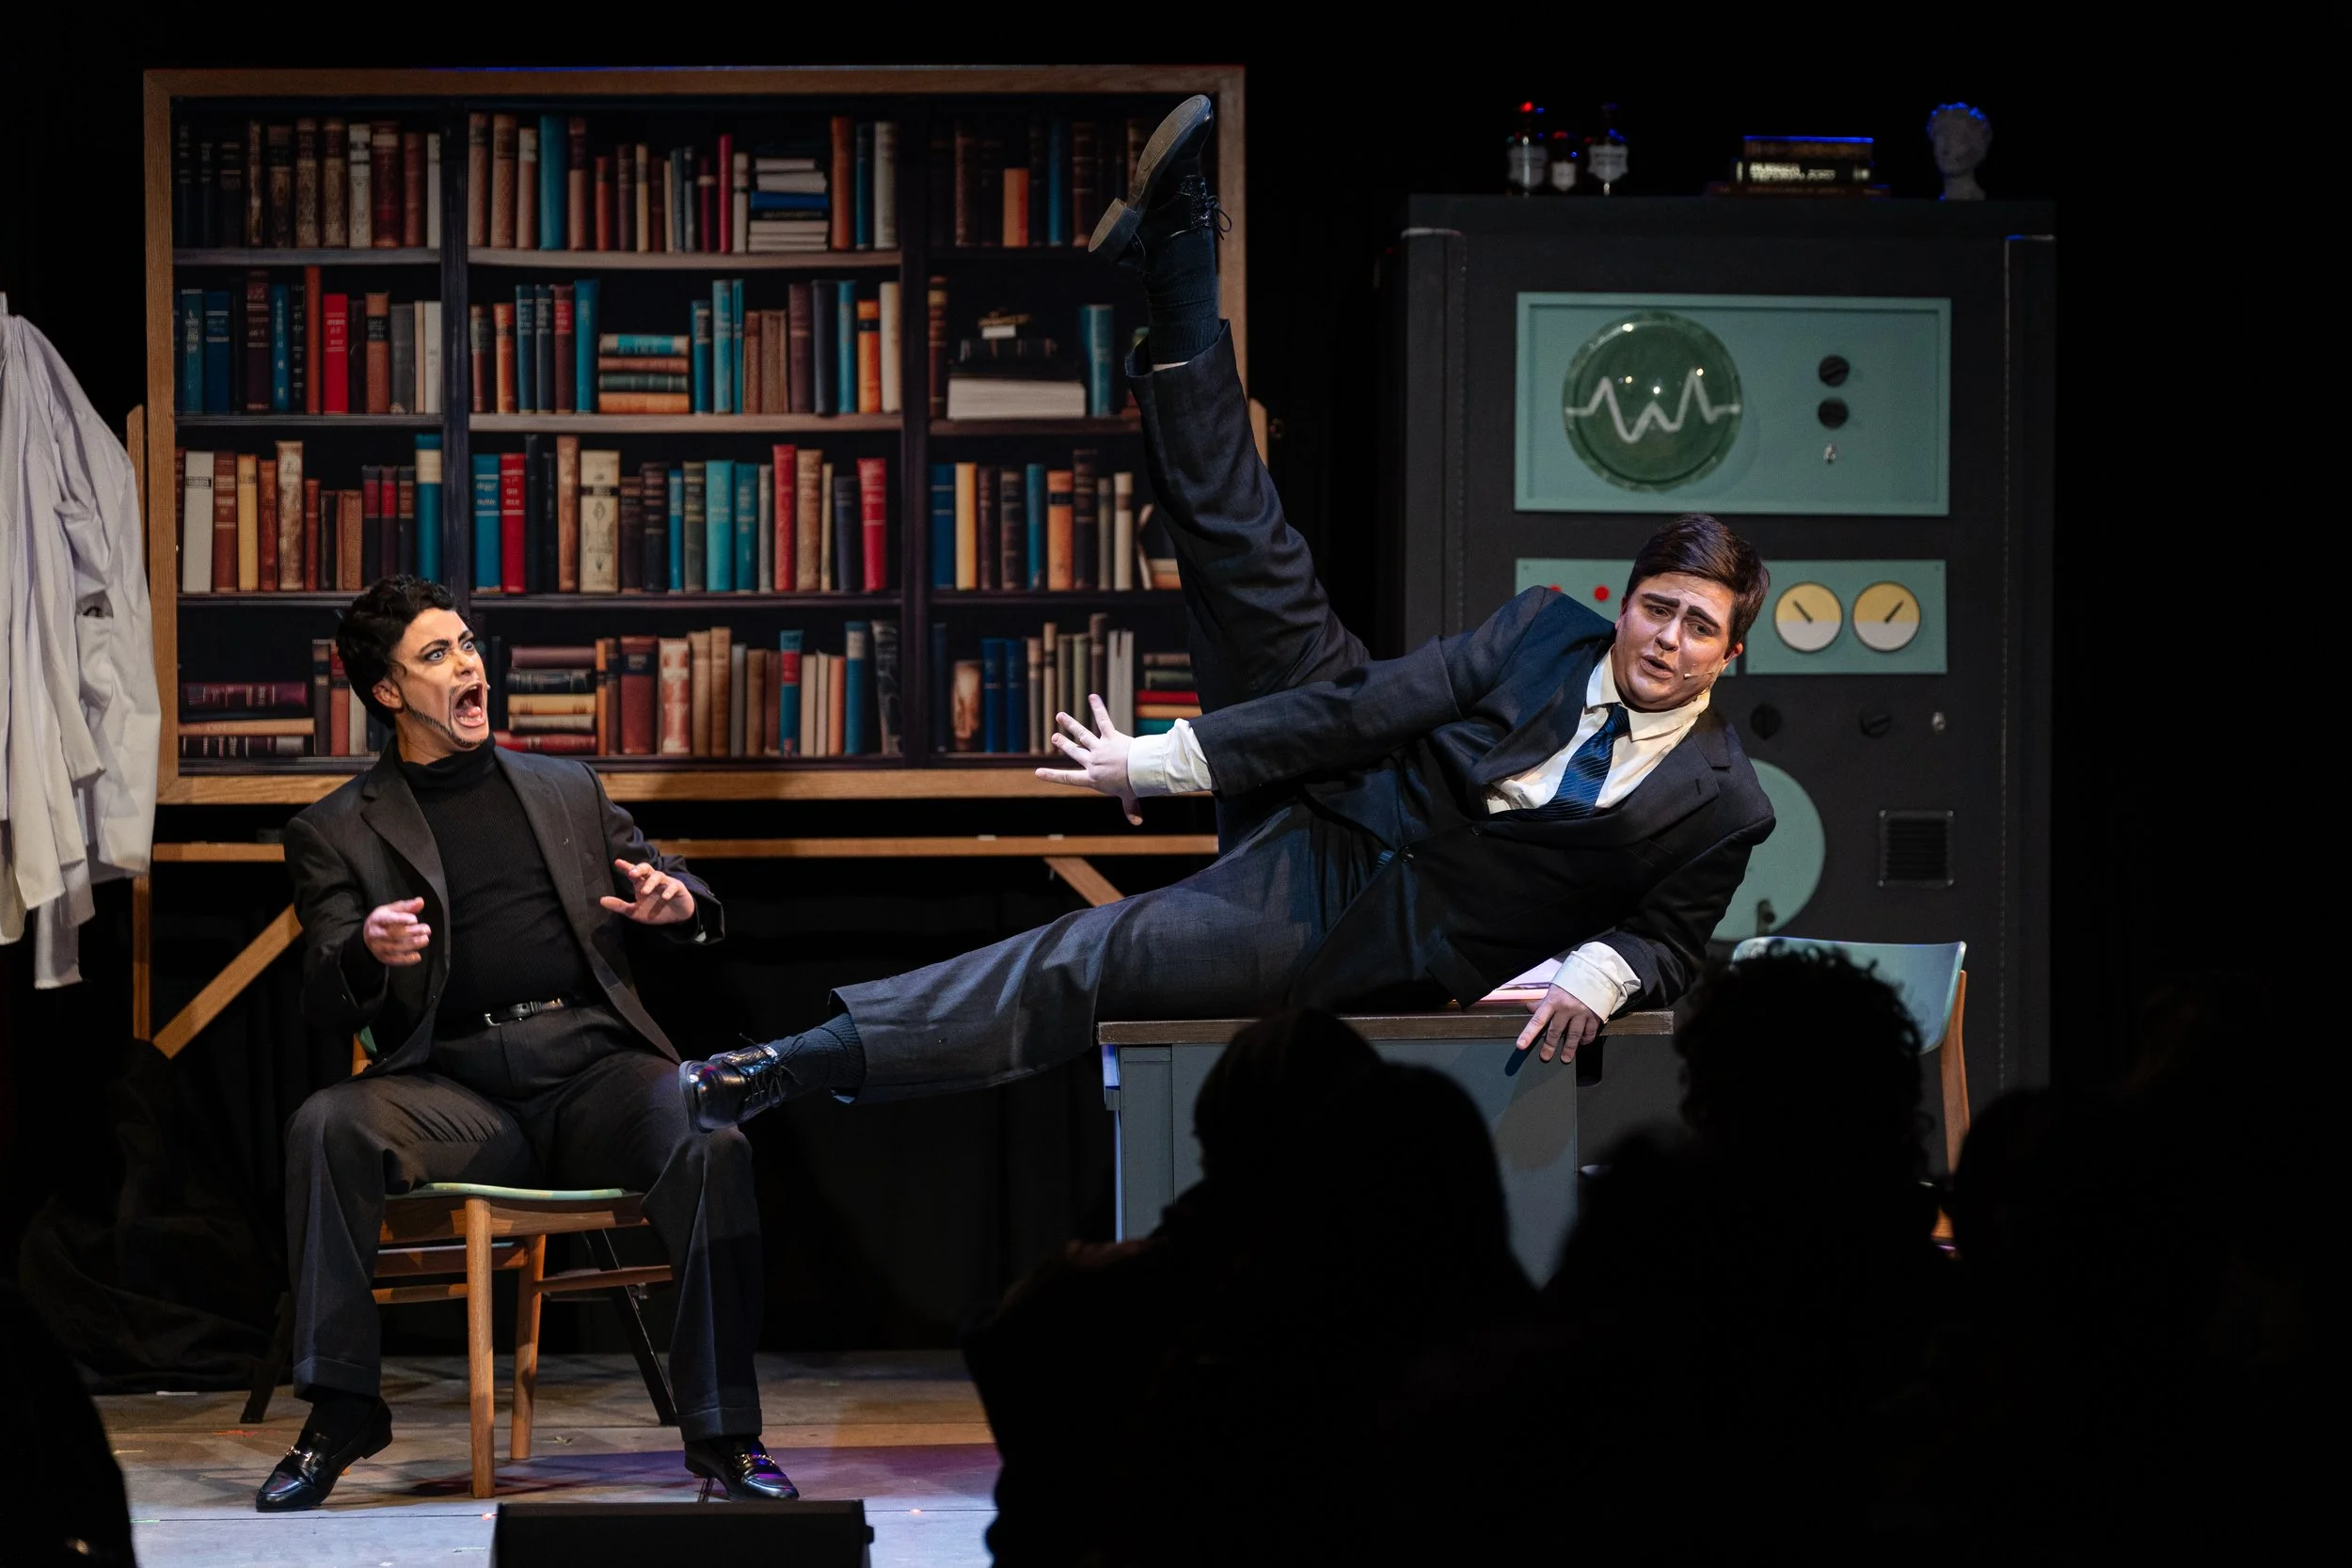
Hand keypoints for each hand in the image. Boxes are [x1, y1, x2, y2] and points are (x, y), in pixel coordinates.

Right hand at [362, 898, 431, 965]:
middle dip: (411, 932)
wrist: (367, 935)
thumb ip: (407, 906)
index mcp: (377, 919)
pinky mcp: (382, 957)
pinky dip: (406, 959)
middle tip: (426, 929)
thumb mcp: (392, 910)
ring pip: (394, 947)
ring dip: (411, 944)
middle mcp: (375, 934)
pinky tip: (417, 956)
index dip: (401, 920)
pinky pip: (394, 960)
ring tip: (425, 939)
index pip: (388, 920)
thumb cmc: (383, 920)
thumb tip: (420, 901)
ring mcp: (377, 947)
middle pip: (393, 934)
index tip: (414, 920)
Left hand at [600, 859, 696, 924]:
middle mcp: (653, 880)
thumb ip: (619, 905)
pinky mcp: (678, 888)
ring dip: (651, 882)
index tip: (617, 862)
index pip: (633, 872)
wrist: (676, 917)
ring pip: (658, 875)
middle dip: (639, 869)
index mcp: (641, 883)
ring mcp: (666, 883)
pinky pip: (673, 886)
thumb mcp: (634, 911)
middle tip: (632, 874)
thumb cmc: (654, 911)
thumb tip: (601, 900)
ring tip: (644, 892)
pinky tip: (664, 897)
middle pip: (646, 868)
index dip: (626, 866)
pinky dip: (668, 891)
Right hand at [1035, 695, 1141, 824]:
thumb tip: (1137, 823)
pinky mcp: (1111, 736)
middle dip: (1063, 744)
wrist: (1139, 771)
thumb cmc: (1133, 785)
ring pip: (1082, 735)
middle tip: (1054, 738)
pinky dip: (1098, 708)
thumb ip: (1131, 809)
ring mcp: (1100, 748)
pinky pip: (1103, 721)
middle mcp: (1093, 762)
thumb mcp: (1129, 798)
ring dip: (1070, 724)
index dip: (1052, 775)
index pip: (1068, 778)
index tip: (1038, 772)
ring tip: (1060, 715)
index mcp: (1093, 778)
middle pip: (1074, 752)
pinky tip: (1092, 696)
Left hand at [1516, 983, 1602, 1063]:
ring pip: (1573, 1036)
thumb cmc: (1571, 981)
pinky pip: (1589, 1032)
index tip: (1521, 1046)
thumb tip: (1529, 1008)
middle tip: (1545, 1057)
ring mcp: (1581, 1013)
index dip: (1528, 1034)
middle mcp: (1566, 1008)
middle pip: (1555, 1032)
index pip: (1537, 1020)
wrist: (1596, 972)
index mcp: (1553, 1001)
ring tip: (1565, 1058)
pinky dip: (1585, 1039)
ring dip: (1569, 1049)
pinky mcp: (1594, 1015)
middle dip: (1549, 1046)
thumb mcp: (1555, 988)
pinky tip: (1582, 1043)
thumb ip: (1543, 1002)